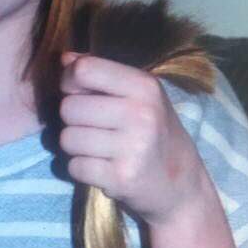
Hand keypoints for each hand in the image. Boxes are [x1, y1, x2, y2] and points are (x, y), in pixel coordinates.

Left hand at [59, 51, 209, 225]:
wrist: (182, 188)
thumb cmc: (155, 135)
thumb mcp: (140, 97)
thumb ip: (102, 74)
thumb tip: (65, 58)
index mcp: (145, 87)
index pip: (84, 70)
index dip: (69, 81)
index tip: (78, 93)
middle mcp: (141, 113)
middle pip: (69, 107)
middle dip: (73, 121)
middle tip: (95, 130)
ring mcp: (133, 147)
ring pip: (67, 138)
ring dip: (76, 147)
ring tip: (99, 150)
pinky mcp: (122, 177)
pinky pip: (74, 166)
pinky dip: (81, 170)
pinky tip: (103, 168)